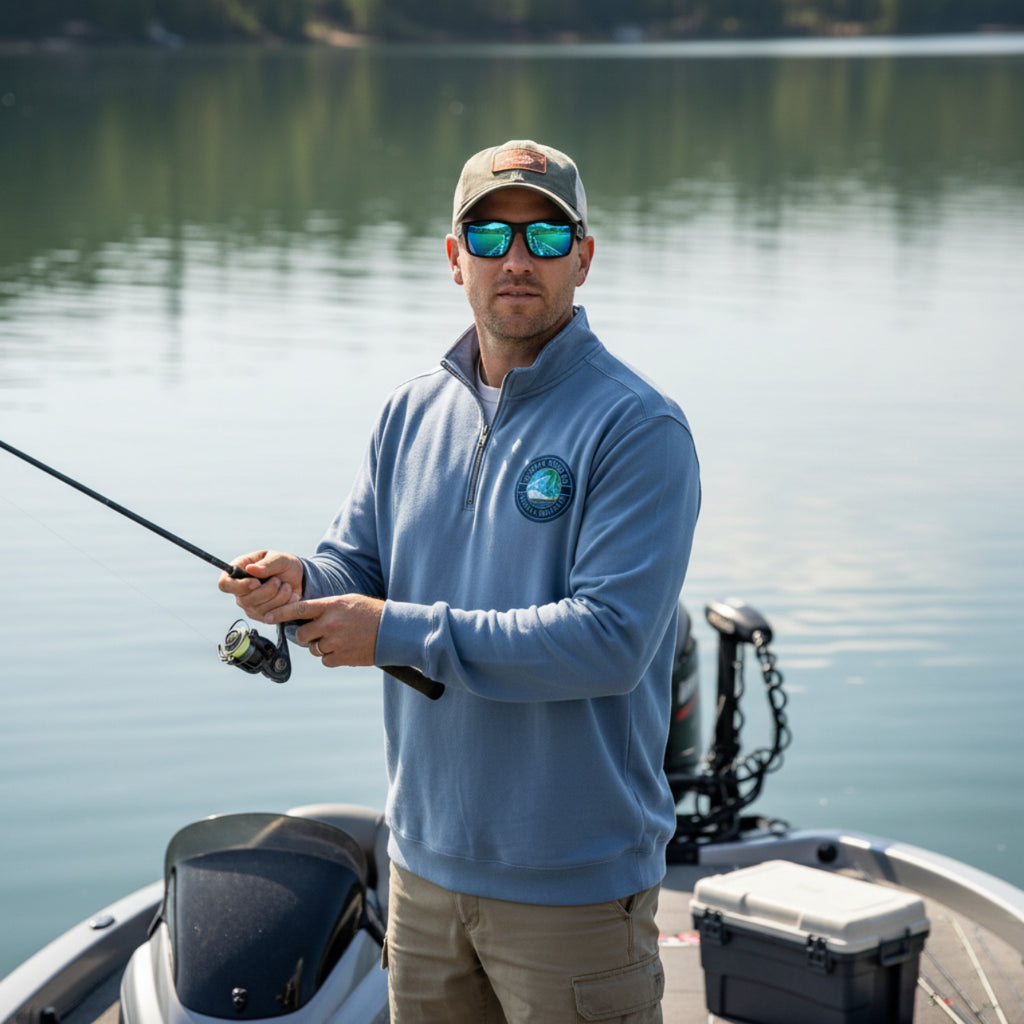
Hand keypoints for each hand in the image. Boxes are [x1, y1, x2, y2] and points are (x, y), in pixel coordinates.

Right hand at [217, 550, 303, 621]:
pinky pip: (272, 616)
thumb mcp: (279, 558)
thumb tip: (251, 569)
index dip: (239, 586)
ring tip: (286, 585)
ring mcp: (250, 605)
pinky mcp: (262, 616)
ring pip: (260, 609)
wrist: (297, 578)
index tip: (256, 582)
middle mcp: (240, 591)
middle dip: (267, 590)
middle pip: (245, 600)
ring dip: (279, 597)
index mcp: (238, 571)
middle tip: (278, 580)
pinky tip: (290, 595)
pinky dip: (286, 605)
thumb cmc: (283, 564)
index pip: (225, 584)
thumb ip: (267, 564)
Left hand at [266, 594, 383, 667]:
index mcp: (332, 606)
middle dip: (306, 635)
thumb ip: (327, 607)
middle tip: (317, 633)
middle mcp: (331, 624)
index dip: (281, 613)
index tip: (268, 617)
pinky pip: (325, 660)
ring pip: (314, 648)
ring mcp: (336, 642)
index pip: (299, 609)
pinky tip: (344, 649)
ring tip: (340, 639)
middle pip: (302, 634)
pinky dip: (331, 656)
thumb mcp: (348, 601)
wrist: (393, 630)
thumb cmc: (371, 613)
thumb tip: (306, 615)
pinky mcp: (342, 657)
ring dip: (321, 646)